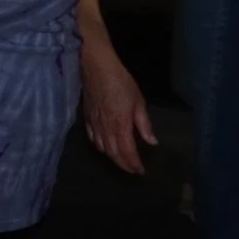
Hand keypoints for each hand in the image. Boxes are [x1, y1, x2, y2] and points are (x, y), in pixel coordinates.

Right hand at [80, 29, 156, 174]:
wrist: (96, 67)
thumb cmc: (120, 81)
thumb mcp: (138, 101)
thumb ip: (144, 123)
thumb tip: (151, 141)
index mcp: (120, 125)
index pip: (127, 151)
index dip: (134, 163)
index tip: (140, 171)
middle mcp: (106, 128)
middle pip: (113, 153)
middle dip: (123, 164)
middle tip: (132, 170)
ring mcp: (94, 124)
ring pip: (102, 147)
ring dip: (112, 157)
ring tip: (120, 161)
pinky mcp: (86, 117)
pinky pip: (92, 137)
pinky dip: (99, 146)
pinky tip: (103, 147)